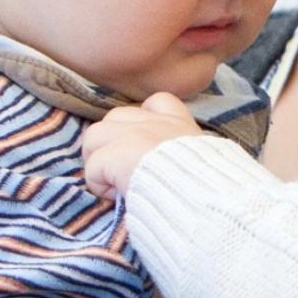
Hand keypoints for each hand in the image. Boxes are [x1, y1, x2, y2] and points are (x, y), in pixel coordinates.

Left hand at [83, 92, 203, 199]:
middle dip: (112, 141)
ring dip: (99, 160)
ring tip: (113, 181)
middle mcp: (156, 122)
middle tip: (120, 169)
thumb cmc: (205, 187)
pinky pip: (92, 166)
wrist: (201, 195)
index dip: (142, 120)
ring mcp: (135, 134)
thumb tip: (163, 168)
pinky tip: (117, 195)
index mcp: (180, 124)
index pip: (157, 102)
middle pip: (116, 116)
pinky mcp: (117, 154)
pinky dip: (99, 184)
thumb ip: (185, 154)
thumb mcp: (205, 160)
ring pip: (94, 135)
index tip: (143, 146)